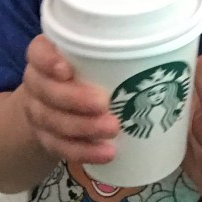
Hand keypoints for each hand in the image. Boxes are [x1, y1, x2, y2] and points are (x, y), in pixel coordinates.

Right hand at [21, 34, 119, 165]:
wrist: (53, 107)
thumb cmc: (84, 72)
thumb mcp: (93, 55)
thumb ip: (113, 51)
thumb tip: (164, 48)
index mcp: (44, 56)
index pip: (38, 52)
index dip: (48, 61)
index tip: (66, 70)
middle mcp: (36, 82)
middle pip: (46, 90)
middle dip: (74, 99)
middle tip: (103, 104)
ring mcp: (37, 112)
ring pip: (51, 121)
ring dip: (83, 128)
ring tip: (112, 129)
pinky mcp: (46, 138)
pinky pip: (60, 147)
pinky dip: (83, 151)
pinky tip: (105, 153)